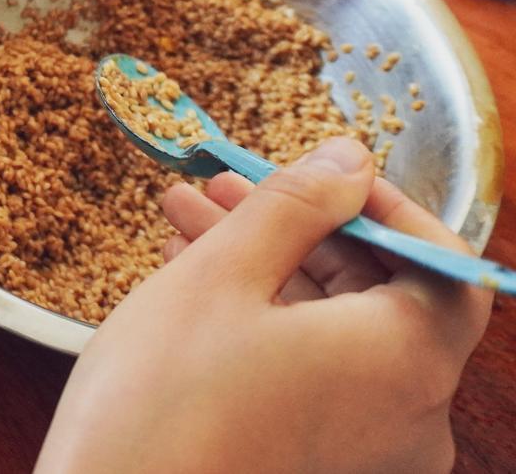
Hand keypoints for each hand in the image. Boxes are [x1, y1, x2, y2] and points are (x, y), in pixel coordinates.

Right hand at [36, 138, 491, 473]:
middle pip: (377, 292)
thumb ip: (295, 205)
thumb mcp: (222, 275)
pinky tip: (192, 271)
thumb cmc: (161, 403)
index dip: (383, 205)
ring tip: (186, 216)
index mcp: (404, 363)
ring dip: (264, 263)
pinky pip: (309, 371)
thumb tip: (348, 159)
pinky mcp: (318, 463)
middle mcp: (406, 416)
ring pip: (331, 328)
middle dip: (297, 226)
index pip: (442, 264)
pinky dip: (262, 318)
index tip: (320, 170)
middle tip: (226, 182)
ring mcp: (363, 449)